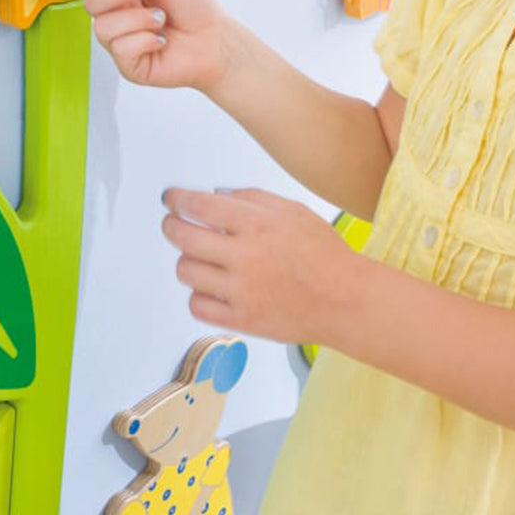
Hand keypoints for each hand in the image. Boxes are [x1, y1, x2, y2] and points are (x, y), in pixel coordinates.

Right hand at [80, 0, 229, 91]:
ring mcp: (120, 43)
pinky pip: (121, 49)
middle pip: (91, 4)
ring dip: (138, 19)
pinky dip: (144, 40)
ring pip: (103, 28)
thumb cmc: (195, 8)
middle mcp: (116, 18)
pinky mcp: (129, 65)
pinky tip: (161, 40)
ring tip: (161, 19)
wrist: (216, 40)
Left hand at [161, 187, 360, 344]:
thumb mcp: (294, 211)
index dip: (177, 199)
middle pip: (184, 237)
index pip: (200, 206)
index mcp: (258, 225)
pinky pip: (197, 305)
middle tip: (172, 223)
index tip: (170, 198)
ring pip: (186, 271)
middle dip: (171, 226)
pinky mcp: (241, 319)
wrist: (344, 300)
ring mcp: (240, 291)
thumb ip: (253, 198)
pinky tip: (211, 285)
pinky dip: (198, 293)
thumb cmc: (324, 254)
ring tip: (202, 256)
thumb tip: (218, 194)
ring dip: (188, 259)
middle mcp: (244, 256)